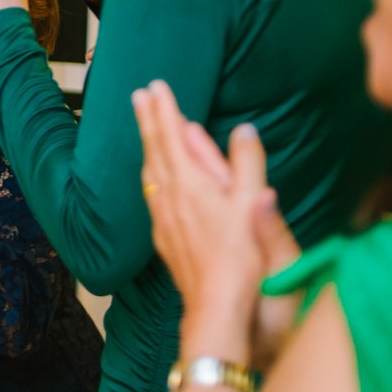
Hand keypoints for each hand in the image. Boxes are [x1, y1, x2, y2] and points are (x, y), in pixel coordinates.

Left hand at [133, 80, 295, 363]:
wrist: (216, 306)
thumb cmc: (239, 258)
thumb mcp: (251, 206)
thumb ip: (248, 166)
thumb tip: (245, 130)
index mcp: (190, 184)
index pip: (172, 137)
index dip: (165, 110)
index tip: (156, 85)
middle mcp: (169, 197)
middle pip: (155, 150)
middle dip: (149, 120)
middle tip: (140, 94)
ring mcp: (163, 218)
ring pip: (150, 172)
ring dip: (148, 145)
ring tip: (145, 128)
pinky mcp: (164, 237)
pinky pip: (152, 194)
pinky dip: (152, 174)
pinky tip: (154, 179)